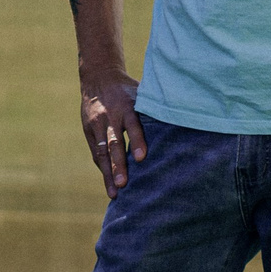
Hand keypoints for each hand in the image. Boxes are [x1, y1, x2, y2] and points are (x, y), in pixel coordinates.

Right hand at [79, 70, 147, 198]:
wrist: (98, 78)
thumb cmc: (128, 90)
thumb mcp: (141, 93)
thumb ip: (154, 109)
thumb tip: (182, 123)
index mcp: (126, 106)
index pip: (133, 124)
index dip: (138, 140)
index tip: (142, 157)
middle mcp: (110, 116)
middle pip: (114, 143)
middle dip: (119, 164)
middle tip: (124, 184)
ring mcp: (97, 125)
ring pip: (102, 152)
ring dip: (108, 173)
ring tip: (114, 193)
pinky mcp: (88, 131)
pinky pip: (96, 152)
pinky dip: (103, 169)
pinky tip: (109, 184)